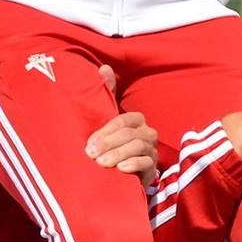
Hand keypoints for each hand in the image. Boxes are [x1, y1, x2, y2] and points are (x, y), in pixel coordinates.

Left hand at [86, 63, 157, 183]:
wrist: (117, 174)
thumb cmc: (110, 144)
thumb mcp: (105, 120)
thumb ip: (106, 94)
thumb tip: (104, 68)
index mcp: (136, 120)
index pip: (123, 120)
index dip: (106, 131)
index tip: (89, 143)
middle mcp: (147, 133)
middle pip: (129, 134)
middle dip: (109, 143)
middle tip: (91, 154)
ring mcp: (151, 150)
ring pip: (138, 147)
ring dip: (118, 154)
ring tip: (102, 163)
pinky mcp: (153, 167)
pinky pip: (147, 163)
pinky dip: (133, 164)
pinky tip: (120, 169)